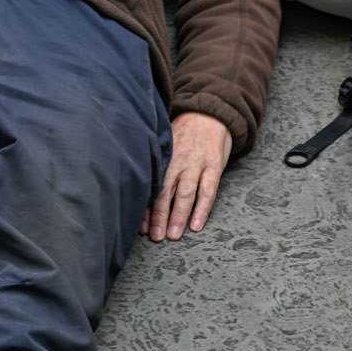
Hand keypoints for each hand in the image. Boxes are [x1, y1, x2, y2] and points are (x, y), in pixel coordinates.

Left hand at [140, 112, 232, 240]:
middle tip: (155, 237)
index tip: (139, 227)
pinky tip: (196, 225)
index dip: (145, 207)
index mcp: (163, 157)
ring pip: (186, 194)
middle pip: (165, 192)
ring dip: (178, 216)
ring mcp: (196, 164)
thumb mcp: (165, 142)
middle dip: (159, 217)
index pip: (151, 186)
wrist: (209, 113)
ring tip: (173, 235)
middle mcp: (178, 162)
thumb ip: (156, 163)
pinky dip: (202, 209)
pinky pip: (208, 191)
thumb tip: (138, 186)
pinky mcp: (214, 166)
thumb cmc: (183, 132)